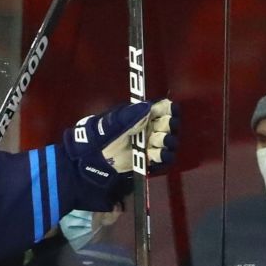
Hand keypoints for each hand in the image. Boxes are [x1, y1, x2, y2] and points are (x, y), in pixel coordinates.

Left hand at [63, 98, 178, 186]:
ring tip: (153, 143)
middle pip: (170, 123)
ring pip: (169, 140)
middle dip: (166, 126)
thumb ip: (130, 115)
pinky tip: (155, 154)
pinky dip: (164, 155)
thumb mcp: (114, 123)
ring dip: (164, 141)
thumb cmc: (103, 136)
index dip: (168, 110)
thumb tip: (147, 106)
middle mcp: (151, 127)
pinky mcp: (151, 159)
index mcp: (143, 114)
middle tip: (156, 131)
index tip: (164, 114)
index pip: (165, 107)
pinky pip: (165, 157)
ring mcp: (151, 143)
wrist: (95, 159)